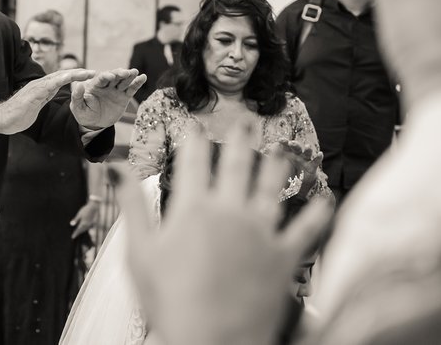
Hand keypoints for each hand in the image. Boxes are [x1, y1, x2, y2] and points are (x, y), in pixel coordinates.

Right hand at [0, 69, 95, 134]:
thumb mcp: (36, 106)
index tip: (88, 77)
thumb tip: (50, 94)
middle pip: (62, 75)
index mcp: (41, 88)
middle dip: (79, 73)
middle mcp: (39, 85)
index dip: (74, 77)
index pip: (60, 80)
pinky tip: (70, 77)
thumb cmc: (17, 115)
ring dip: (74, 74)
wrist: (2, 120)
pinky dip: (60, 80)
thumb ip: (43, 98)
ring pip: (58, 77)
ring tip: (87, 73)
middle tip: (94, 72)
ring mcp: (36, 88)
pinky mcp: (33, 94)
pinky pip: (49, 85)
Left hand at [69, 68, 145, 128]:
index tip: (111, 76)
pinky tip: (143, 78)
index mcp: (94, 86)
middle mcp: (106, 85)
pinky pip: (131, 89)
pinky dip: (137, 83)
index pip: (100, 79)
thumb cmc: (84, 114)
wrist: (94, 123)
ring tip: (135, 72)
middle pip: (114, 77)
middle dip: (120, 74)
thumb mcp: (78, 107)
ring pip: (124, 81)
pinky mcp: (124, 96)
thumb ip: (77, 96)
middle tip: (126, 72)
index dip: (106, 76)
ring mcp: (116, 90)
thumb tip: (78, 85)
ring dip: (130, 76)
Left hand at [70, 201, 98, 238]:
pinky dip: (85, 228)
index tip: (72, 237)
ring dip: (81, 231)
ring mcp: (90, 224)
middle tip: (74, 235)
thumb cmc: (85, 209)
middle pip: (82, 230)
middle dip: (78, 233)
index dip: (75, 233)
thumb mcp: (79, 214)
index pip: (78, 230)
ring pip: (85, 229)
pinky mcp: (92, 222)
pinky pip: (88, 227)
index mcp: (83, 223)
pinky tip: (84, 228)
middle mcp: (87, 224)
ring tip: (78, 233)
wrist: (93, 206)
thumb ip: (75, 219)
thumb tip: (71, 224)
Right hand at [115, 125, 332, 344]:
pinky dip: (318, 211)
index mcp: (192, 207)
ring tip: (282, 148)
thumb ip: (131, 204)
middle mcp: (229, 210)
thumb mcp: (140, 251)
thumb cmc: (169, 301)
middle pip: (236, 163)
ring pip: (272, 185)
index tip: (195, 125)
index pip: (193, 160)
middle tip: (247, 119)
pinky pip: (307, 227)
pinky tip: (325, 198)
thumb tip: (115, 166)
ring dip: (278, 163)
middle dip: (241, 137)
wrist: (210, 343)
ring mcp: (260, 231)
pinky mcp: (284, 255)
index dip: (193, 138)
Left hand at [269, 139, 322, 197]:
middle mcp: (297, 154)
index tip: (280, 140)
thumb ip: (272, 159)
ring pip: (307, 152)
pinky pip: (316, 161)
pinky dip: (318, 157)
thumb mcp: (278, 166)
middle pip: (296, 147)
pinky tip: (320, 154)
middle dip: (294, 144)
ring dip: (308, 149)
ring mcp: (305, 159)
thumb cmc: (286, 170)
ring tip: (307, 146)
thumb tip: (265, 151)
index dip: (283, 142)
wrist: (297, 182)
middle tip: (291, 143)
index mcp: (287, 152)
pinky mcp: (312, 166)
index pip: (285, 145)